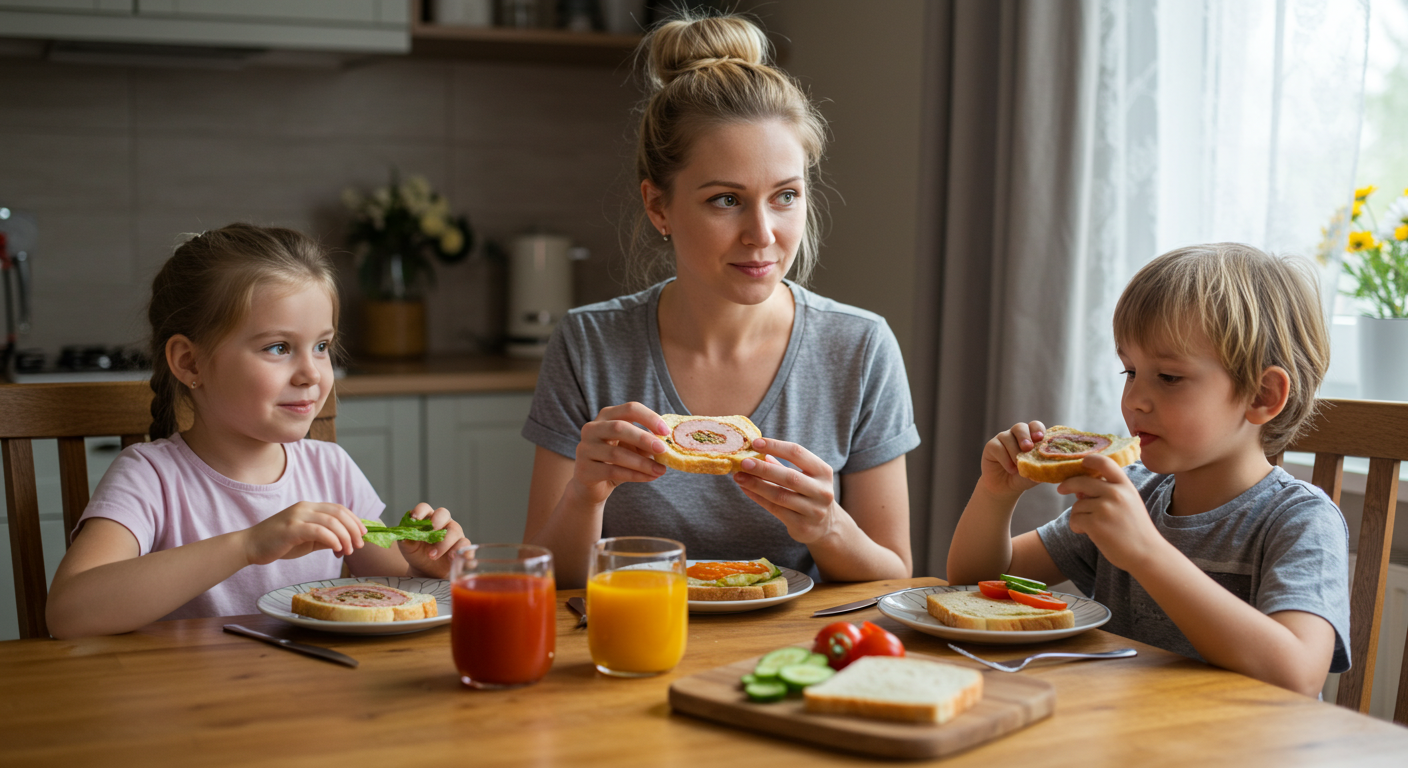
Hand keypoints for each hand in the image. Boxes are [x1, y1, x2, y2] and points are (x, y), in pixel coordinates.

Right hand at [242, 501, 365, 565]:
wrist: (250, 546)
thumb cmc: (278, 543)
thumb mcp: (306, 540)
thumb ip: (324, 538)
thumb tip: (346, 543)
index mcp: (309, 508)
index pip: (338, 509)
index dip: (354, 520)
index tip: (363, 534)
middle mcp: (305, 508)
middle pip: (338, 513)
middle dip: (353, 528)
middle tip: (359, 544)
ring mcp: (297, 516)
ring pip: (331, 522)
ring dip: (345, 536)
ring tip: (348, 550)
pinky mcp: (291, 528)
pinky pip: (319, 531)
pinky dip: (332, 539)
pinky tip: (337, 549)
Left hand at [397, 503, 465, 578]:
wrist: (427, 570)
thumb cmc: (418, 553)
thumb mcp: (409, 548)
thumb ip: (406, 541)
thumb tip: (405, 537)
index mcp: (428, 519)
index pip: (425, 508)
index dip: (420, 511)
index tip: (414, 518)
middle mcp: (443, 523)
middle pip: (444, 515)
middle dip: (437, 522)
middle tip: (430, 533)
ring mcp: (455, 535)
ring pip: (455, 531)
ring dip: (445, 543)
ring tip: (433, 555)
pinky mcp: (462, 548)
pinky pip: (467, 547)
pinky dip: (464, 552)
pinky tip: (456, 558)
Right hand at [569, 402, 668, 504]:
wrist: (593, 486)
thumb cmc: (617, 461)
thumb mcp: (633, 448)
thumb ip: (647, 442)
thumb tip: (669, 443)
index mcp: (606, 416)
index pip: (630, 409)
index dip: (649, 418)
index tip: (666, 431)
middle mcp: (592, 429)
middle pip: (619, 428)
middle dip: (644, 439)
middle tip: (663, 450)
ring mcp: (585, 449)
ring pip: (616, 453)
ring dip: (642, 463)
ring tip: (661, 470)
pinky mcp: (584, 470)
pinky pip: (613, 472)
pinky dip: (635, 475)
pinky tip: (650, 477)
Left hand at [733, 438, 838, 544]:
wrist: (825, 525)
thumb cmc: (809, 494)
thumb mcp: (804, 476)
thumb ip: (782, 465)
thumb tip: (755, 452)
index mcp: (823, 471)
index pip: (797, 453)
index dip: (775, 446)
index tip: (755, 442)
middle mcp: (822, 490)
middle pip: (789, 476)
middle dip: (763, 468)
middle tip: (743, 462)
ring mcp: (814, 510)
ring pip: (780, 495)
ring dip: (756, 485)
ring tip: (739, 477)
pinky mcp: (802, 525)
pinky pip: (775, 509)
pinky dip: (758, 498)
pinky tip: (746, 490)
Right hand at [978, 421, 1044, 497]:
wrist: (1006, 489)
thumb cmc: (1023, 478)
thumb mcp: (1036, 472)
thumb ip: (1042, 464)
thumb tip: (1052, 460)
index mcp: (1030, 438)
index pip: (1035, 426)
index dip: (1037, 429)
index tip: (1040, 438)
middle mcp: (1016, 435)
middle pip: (1020, 427)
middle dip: (1024, 436)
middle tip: (1027, 448)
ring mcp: (1003, 439)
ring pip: (1008, 437)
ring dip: (1014, 452)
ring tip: (1018, 467)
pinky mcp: (991, 446)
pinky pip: (997, 447)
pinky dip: (1005, 459)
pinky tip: (1010, 469)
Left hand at [1057, 455, 1163, 571]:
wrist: (1146, 554)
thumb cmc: (1135, 530)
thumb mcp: (1129, 503)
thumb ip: (1108, 493)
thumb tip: (1079, 489)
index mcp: (1125, 486)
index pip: (1106, 463)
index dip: (1091, 459)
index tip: (1082, 461)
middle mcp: (1115, 493)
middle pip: (1081, 481)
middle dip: (1068, 484)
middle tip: (1061, 489)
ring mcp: (1105, 508)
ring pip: (1077, 505)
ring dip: (1078, 515)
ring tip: (1092, 526)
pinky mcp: (1095, 523)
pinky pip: (1074, 519)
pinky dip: (1076, 526)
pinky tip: (1087, 533)